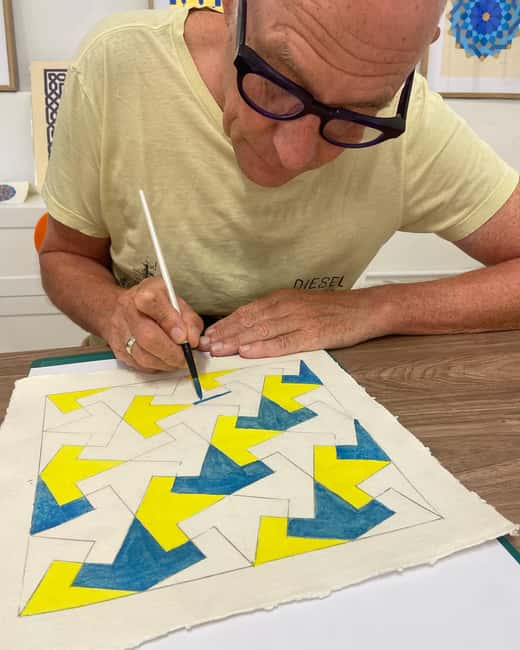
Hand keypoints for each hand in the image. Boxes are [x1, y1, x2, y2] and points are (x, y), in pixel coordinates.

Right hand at [101, 277, 203, 371]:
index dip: (171, 322)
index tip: (184, 337)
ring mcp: (120, 331)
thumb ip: (189, 320)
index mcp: (145, 292)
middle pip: (148, 336)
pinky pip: (140, 365)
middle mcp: (129, 310)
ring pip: (143, 356)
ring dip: (166, 363)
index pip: (154, 303)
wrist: (122, 309)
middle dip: (172, 353)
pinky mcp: (118, 350)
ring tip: (178, 360)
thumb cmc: (155, 305)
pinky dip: (157, 366)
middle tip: (186, 358)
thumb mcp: (178, 303)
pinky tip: (164, 360)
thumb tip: (194, 341)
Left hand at [199, 288, 391, 357]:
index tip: (208, 335)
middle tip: (205, 345)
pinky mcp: (312, 334)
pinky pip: (283, 342)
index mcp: (283, 299)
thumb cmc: (333, 310)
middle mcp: (287, 306)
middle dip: (225, 334)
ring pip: (261, 331)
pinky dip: (263, 347)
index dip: (226, 324)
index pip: (247, 311)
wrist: (366, 309)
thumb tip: (252, 328)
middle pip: (249, 321)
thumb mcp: (301, 305)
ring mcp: (299, 320)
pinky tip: (248, 352)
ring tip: (218, 350)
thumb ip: (278, 314)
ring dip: (237, 341)